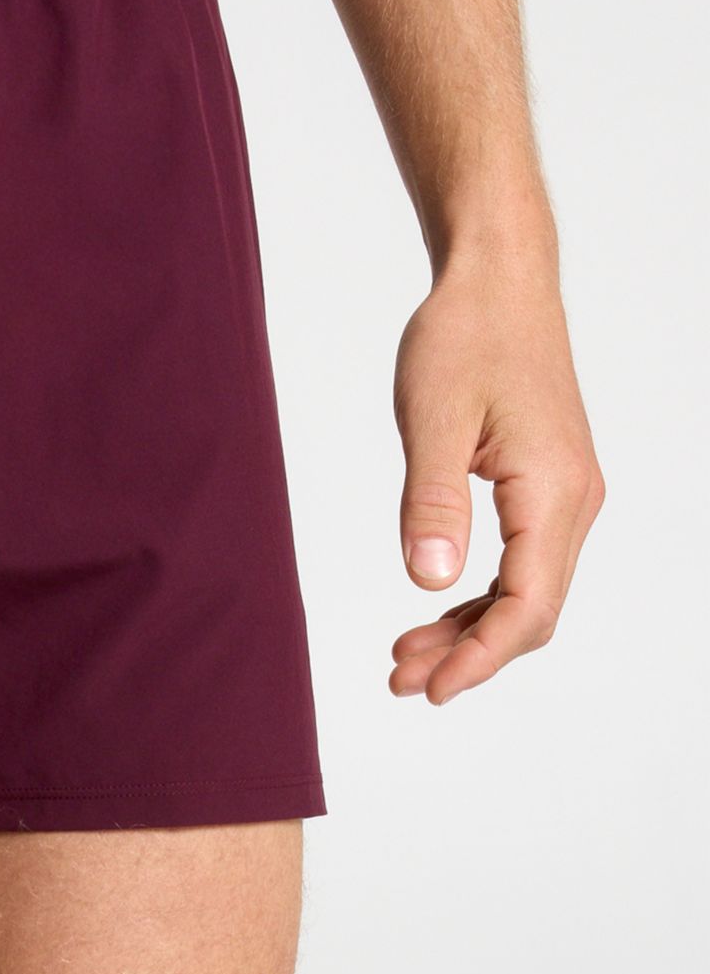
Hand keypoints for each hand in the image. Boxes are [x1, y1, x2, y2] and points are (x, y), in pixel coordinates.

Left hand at [389, 256, 602, 702]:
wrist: (498, 284)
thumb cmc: (465, 338)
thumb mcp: (434, 420)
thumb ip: (432, 503)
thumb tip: (427, 580)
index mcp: (552, 490)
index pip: (528, 604)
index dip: (480, 656)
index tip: (429, 689)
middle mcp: (574, 501)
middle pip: (532, 610)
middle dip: (470, 654)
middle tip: (399, 681)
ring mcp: (565, 496)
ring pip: (527, 591)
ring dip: (470, 630)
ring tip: (404, 656)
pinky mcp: (546, 487)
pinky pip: (522, 563)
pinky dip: (478, 595)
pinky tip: (433, 610)